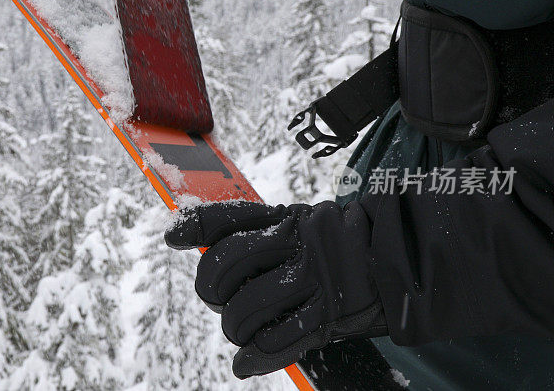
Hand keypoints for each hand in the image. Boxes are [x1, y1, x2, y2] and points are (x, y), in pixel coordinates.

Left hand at [165, 201, 387, 377]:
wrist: (405, 260)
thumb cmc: (337, 244)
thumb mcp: (296, 223)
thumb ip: (246, 225)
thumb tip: (175, 233)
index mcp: (287, 221)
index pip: (228, 221)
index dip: (195, 228)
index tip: (174, 239)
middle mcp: (297, 247)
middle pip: (225, 267)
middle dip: (211, 289)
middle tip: (220, 298)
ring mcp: (314, 282)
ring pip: (245, 310)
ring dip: (233, 327)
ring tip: (241, 328)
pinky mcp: (330, 317)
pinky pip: (278, 340)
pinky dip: (255, 354)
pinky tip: (246, 359)